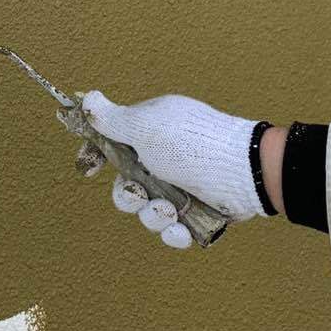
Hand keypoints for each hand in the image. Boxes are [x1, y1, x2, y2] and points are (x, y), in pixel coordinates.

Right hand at [81, 90, 271, 232]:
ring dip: (153, 215)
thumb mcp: (145, 126)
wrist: (243, 173)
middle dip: (128, 196)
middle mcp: (163, 161)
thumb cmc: (191, 144)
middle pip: (126, 187)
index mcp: (149, 135)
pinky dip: (174, 233)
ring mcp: (180, 189)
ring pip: (147, 212)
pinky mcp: (197, 214)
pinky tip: (180, 228)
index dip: (98, 157)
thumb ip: (112, 119)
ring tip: (170, 210)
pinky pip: (173, 231)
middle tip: (139, 193)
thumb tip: (87, 98)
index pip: (113, 146)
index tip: (90, 168)